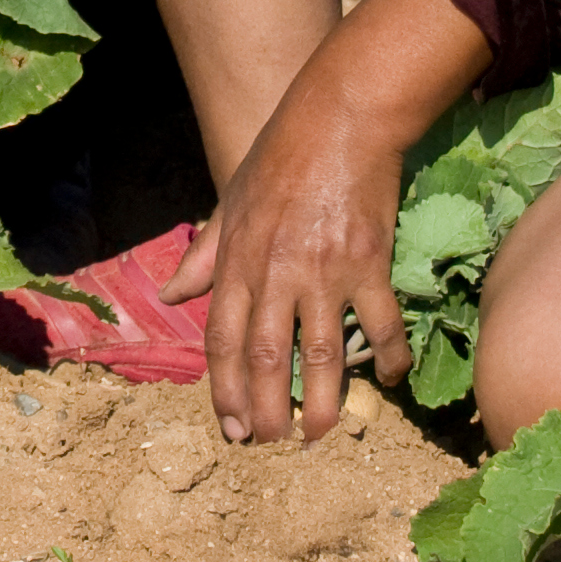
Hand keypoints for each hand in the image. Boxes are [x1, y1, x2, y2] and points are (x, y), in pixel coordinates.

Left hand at [164, 73, 409, 444]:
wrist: (339, 117)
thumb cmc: (280, 156)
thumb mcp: (229, 201)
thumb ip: (203, 254)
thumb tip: (172, 294)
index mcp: (238, 260)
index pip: (222, 339)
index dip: (222, 388)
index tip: (227, 426)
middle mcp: (276, 272)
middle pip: (266, 358)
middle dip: (264, 410)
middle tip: (268, 444)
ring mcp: (324, 271)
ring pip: (321, 355)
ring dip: (321, 404)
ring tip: (319, 436)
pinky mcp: (369, 263)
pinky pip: (380, 324)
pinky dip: (386, 358)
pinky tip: (388, 381)